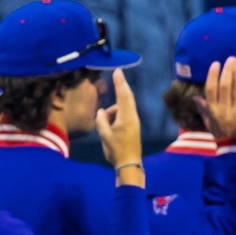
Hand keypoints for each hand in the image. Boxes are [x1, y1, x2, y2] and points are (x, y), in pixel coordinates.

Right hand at [95, 69, 144, 185]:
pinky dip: (116, 114)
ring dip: (113, 110)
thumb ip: (101, 121)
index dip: (120, 83)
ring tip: (104, 125)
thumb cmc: (116, 150)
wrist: (129, 163)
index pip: (123, 96)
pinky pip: (124, 113)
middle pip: (127, 97)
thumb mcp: (104, 135)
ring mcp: (134, 121)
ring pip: (123, 107)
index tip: (118, 71)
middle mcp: (132, 116)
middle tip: (118, 73)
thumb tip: (102, 111)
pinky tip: (110, 125)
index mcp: (126, 117)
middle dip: (122, 85)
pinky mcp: (133, 126)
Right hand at [201, 57, 235, 139]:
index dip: (213, 75)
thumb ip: (204, 110)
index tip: (216, 63)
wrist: (235, 151)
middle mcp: (223, 111)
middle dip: (228, 70)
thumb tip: (195, 97)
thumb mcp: (209, 124)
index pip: (211, 90)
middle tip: (231, 59)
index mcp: (212, 111)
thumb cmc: (221, 135)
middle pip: (225, 86)